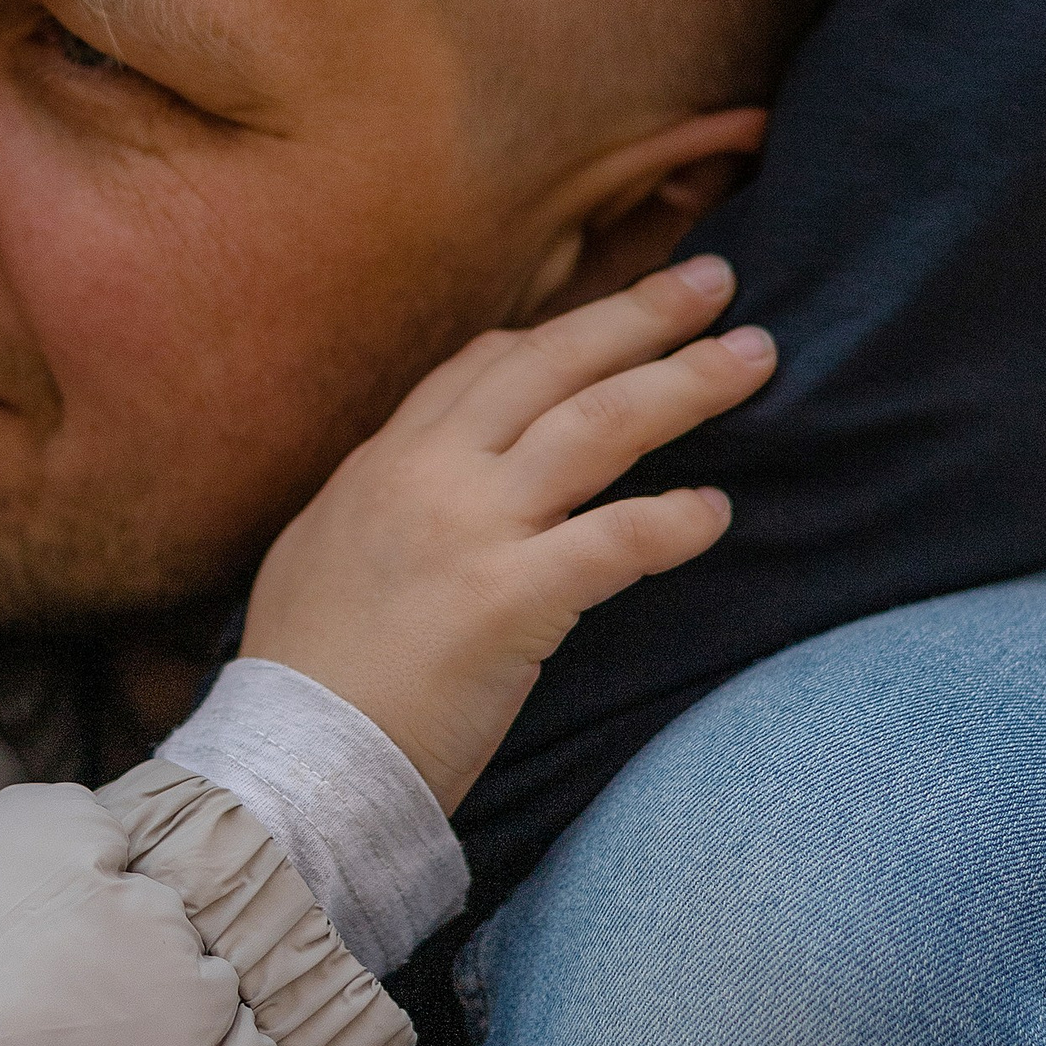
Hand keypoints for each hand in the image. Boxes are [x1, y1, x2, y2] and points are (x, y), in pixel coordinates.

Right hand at [239, 260, 774, 813]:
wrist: (290, 764)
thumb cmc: (310, 677)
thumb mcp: (325, 552)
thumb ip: (387, 505)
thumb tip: (431, 490)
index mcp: (385, 461)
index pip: (485, 363)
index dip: (563, 332)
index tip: (621, 318)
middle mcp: (428, 474)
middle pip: (553, 362)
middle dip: (641, 315)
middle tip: (716, 281)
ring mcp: (469, 530)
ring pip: (597, 425)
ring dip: (684, 383)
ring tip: (755, 357)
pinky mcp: (507, 601)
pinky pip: (614, 541)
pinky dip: (672, 522)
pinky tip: (714, 514)